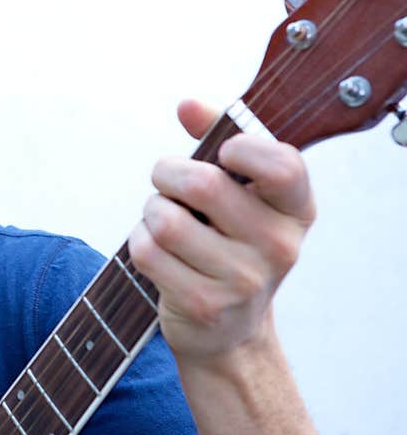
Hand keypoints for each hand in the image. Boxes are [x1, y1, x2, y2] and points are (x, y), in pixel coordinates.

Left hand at [128, 99, 315, 363]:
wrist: (228, 329)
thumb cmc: (229, 244)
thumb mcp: (241, 194)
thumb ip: (218, 139)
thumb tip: (187, 105)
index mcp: (297, 209)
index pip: (281, 165)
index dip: (242, 149)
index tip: (222, 153)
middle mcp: (278, 246)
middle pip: (202, 184)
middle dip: (167, 173)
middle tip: (165, 181)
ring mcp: (242, 280)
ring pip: (165, 219)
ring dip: (150, 211)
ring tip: (161, 220)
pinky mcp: (203, 304)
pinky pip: (147, 251)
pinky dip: (139, 241)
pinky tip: (154, 248)